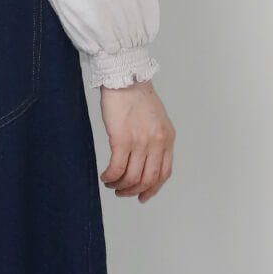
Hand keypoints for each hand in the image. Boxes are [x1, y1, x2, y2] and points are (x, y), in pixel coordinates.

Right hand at [99, 79, 174, 203]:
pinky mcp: (122, 139)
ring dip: (119, 186)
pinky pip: (117, 169)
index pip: (164, 173)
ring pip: (132, 178)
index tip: (141, 197)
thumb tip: (145, 162)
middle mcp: (157, 142)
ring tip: (110, 184)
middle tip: (121, 192)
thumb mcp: (156, 120)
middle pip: (148, 179)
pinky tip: (104, 177)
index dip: (152, 190)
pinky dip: (110, 178)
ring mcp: (140, 141)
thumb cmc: (136, 96)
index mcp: (167, 138)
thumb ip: (155, 140)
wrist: (125, 76)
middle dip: (133, 191)